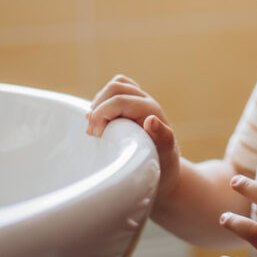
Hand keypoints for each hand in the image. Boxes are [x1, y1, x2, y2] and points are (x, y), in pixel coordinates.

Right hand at [87, 74, 180, 197]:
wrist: (163, 169)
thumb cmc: (161, 166)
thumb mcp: (163, 158)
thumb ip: (161, 138)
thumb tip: (152, 121)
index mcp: (152, 111)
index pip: (119, 100)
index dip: (101, 114)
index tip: (96, 135)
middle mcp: (146, 102)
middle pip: (114, 88)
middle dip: (98, 108)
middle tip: (93, 133)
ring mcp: (139, 100)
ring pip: (114, 87)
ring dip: (99, 103)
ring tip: (96, 126)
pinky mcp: (131, 104)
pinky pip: (114, 91)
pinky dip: (103, 101)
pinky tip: (100, 119)